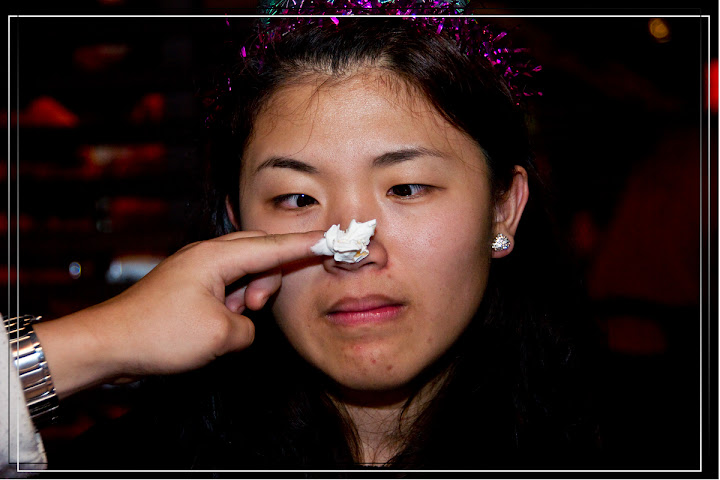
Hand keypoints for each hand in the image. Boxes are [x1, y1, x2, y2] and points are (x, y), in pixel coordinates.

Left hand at [33, 230, 323, 397]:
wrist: (107, 344)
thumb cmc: (158, 334)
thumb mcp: (220, 336)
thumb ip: (249, 328)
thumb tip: (244, 324)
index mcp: (215, 257)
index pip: (272, 246)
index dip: (304, 244)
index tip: (331, 237)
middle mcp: (205, 255)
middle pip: (257, 253)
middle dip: (270, 277)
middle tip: (259, 305)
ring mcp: (194, 270)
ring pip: (241, 272)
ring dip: (248, 294)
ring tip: (235, 318)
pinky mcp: (186, 287)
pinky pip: (224, 286)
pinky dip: (231, 303)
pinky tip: (220, 324)